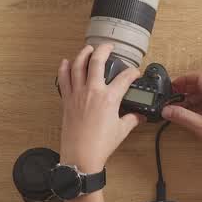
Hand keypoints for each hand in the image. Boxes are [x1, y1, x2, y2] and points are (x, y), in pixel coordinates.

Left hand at [56, 43, 145, 173]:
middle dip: (104, 50)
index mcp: (109, 99)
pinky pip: (63, 79)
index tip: (135, 72)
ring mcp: (77, 94)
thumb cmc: (100, 145)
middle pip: (97, 62)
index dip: (132, 72)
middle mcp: (92, 92)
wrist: (81, 155)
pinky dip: (64, 68)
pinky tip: (66, 62)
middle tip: (109, 46)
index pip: (124, 78)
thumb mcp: (122, 130)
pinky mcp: (67, 100)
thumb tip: (138, 116)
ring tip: (88, 48)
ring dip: (83, 54)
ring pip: (77, 66)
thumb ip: (131, 119)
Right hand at [162, 70, 201, 165]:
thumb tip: (166, 110)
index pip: (200, 76)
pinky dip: (199, 106)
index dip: (185, 78)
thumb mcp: (199, 126)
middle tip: (174, 98)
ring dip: (192, 99)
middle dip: (186, 89)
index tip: (174, 86)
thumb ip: (181, 116)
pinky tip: (192, 115)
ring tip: (180, 109)